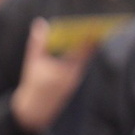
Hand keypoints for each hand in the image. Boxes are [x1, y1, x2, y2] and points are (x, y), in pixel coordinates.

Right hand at [10, 19, 89, 133]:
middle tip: (102, 23)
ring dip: (92, 44)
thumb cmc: (33, 85)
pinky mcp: (75, 80)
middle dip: (94, 39)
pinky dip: (87, 51)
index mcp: (63, 70)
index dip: (89, 37)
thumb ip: (38, 43)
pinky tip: (91, 40)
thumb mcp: (32, 63)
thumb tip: (40, 23)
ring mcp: (76, 78)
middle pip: (88, 53)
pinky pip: (84, 63)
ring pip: (87, 58)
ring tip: (99, 28)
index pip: (81, 50)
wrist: (36, 111)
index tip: (95, 25)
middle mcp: (73, 75)